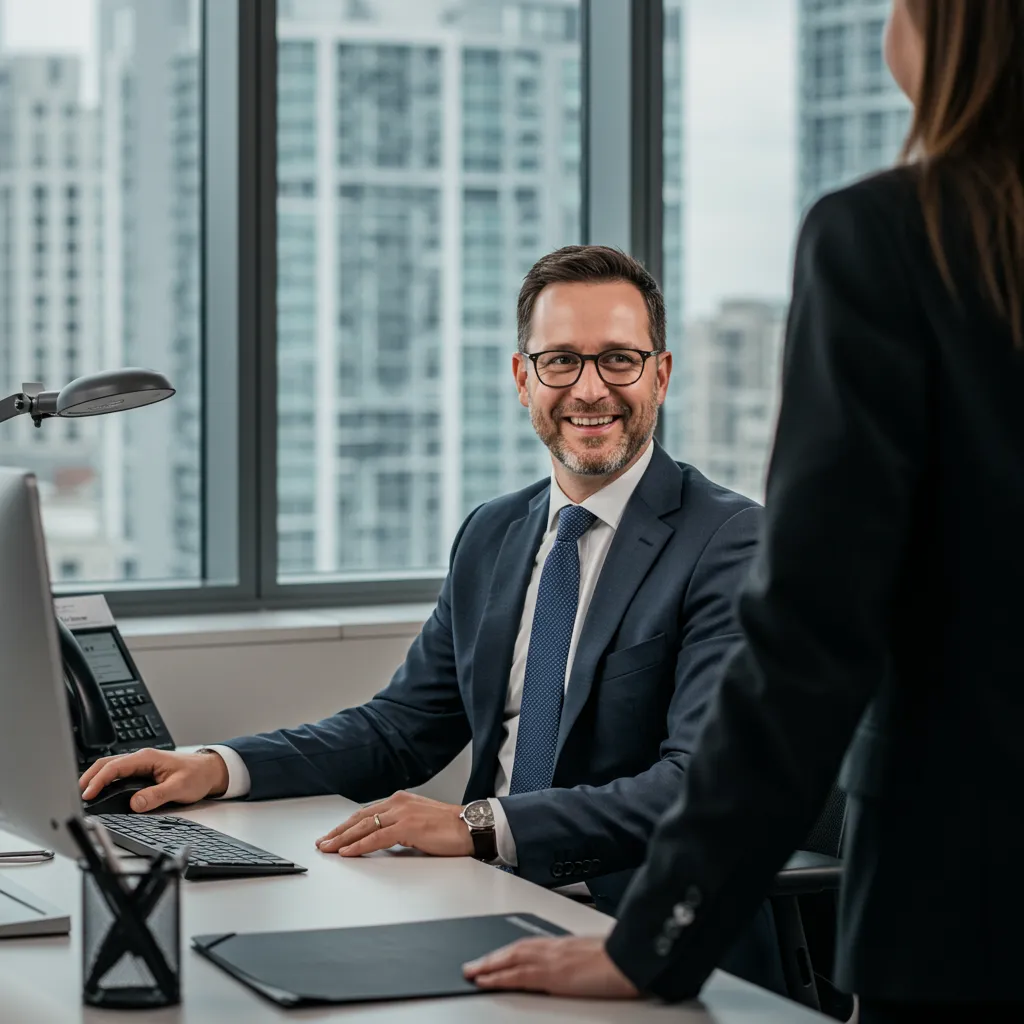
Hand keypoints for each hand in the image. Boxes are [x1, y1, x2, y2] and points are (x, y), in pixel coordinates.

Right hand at [79, 748, 228, 812]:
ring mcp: (141, 764)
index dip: (98, 781)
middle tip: (76, 794)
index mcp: (147, 758)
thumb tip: (135, 804)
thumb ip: (156, 796)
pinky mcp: (142, 772)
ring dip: (96, 778)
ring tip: (83, 794)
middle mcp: (141, 759)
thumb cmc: (197, 775)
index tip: (87, 794)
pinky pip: (119, 774)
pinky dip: (105, 781)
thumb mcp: (178, 788)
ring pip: (111, 768)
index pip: (115, 767)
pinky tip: (100, 791)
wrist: (209, 771)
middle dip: (89, 777)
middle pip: (107, 764)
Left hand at [315, 791, 472, 857]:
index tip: (333, 835)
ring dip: (342, 839)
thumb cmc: (450, 827)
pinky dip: (359, 845)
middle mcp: (398, 803)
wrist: (471, 826)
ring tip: (328, 848)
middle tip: (323, 843)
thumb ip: (400, 827)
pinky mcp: (406, 826)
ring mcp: (402, 813)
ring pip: (363, 827)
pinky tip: (347, 852)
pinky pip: (376, 837)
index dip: (347, 825)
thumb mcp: (419, 822)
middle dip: (338, 832)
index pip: (366, 813)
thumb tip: (384, 839)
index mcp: (401, 800)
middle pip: (360, 818)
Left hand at [463, 936, 638, 998]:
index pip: (529, 945)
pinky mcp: (554, 974)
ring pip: (512, 959)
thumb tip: (580, 965)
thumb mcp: (599, 956)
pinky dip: (500, 977)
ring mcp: (554, 959)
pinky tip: (487, 981)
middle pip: (515, 949)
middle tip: (472, 965)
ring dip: (489, 965)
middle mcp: (556, 947)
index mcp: (566, 944)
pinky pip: (519, 975)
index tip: (494, 956)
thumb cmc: (624, 959)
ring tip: (472, 972)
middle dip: (492, 957)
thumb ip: (582, 959)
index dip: (509, 951)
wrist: (636, 958)